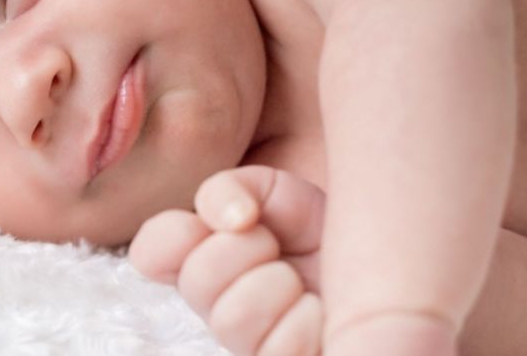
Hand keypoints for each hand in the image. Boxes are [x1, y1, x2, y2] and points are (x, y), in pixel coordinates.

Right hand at [129, 166, 326, 355]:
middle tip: (276, 246)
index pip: (151, 252)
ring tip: (300, 282)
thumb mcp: (276, 192)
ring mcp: (246, 343)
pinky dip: (308, 321)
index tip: (234, 219)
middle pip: (195, 282)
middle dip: (245, 249)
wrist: (375, 267)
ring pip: (234, 317)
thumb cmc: (321, 234)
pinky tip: (321, 314)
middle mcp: (215, 304)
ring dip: (277, 286)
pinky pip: (278, 348)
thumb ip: (232, 188)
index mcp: (203, 257)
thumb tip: (231, 218)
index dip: (175, 235)